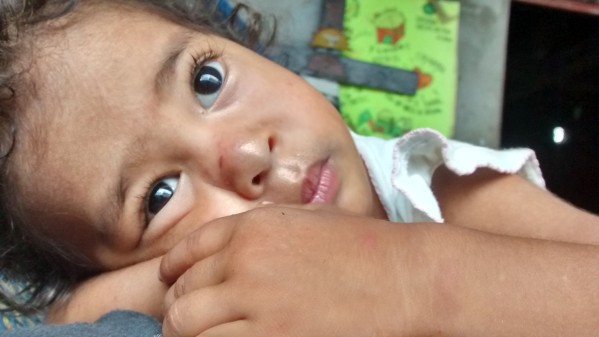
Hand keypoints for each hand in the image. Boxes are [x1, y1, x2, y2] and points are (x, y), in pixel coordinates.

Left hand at [159, 206, 427, 336]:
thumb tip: (229, 253)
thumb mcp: (309, 219)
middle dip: (180, 309)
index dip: (173, 272)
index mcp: (253, 227)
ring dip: (189, 334)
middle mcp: (245, 261)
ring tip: (205, 336)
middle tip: (190, 322)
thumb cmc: (365, 248)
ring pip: (186, 325)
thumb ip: (263, 231)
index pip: (187, 251)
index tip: (172, 286)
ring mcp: (255, 302)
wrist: (405, 279)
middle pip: (181, 293)